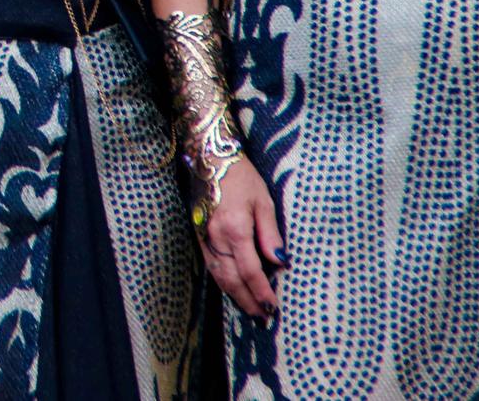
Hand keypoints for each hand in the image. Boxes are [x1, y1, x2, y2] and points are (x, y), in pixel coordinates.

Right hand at [199, 156, 286, 320]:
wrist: (209, 160)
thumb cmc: (241, 177)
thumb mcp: (263, 201)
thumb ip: (270, 233)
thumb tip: (279, 261)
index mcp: (235, 229)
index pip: (251, 270)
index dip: (262, 292)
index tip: (274, 307)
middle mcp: (216, 238)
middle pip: (232, 279)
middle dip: (248, 301)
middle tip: (263, 318)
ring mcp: (205, 239)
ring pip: (219, 276)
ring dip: (235, 296)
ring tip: (250, 310)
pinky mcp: (199, 236)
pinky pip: (211, 267)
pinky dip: (223, 282)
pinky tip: (233, 289)